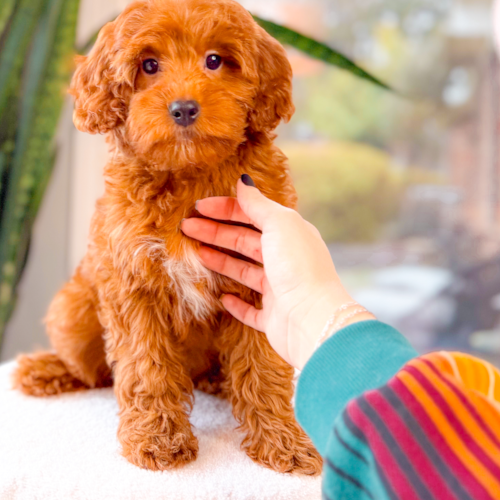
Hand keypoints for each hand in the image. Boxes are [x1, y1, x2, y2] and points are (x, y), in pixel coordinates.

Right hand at [180, 176, 372, 369]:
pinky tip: (222, 297)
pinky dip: (236, 303)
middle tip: (186, 228)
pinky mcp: (272, 318)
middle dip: (216, 232)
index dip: (225, 209)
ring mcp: (278, 290)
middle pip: (244, 241)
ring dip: (220, 261)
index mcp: (289, 234)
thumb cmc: (298, 266)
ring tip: (196, 254)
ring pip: (244, 271)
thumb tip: (243, 180)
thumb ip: (258, 204)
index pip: (252, 215)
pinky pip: (251, 309)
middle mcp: (285, 260)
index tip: (198, 208)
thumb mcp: (280, 225)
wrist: (312, 319)